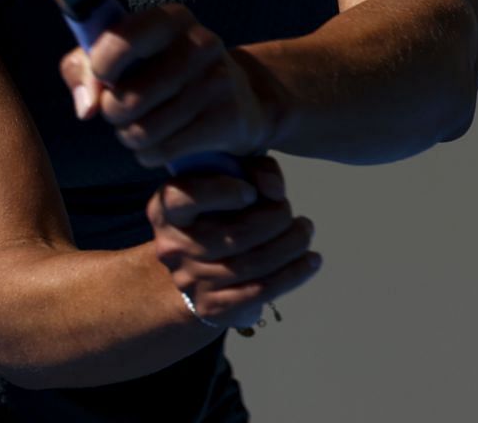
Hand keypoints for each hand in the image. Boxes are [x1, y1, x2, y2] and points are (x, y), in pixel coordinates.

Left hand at [60, 3, 274, 166]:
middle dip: (112, 113)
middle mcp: (199, 44)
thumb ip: (83, 68)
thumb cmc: (162, 73)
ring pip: (140, 132)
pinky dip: (150, 154)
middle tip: (124, 108)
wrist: (238, 99)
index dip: (99, 66)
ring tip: (143, 125)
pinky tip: (163, 141)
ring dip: (130, 137)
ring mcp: (217, 82)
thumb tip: (86, 108)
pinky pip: (162, 151)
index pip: (123, 39)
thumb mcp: (123, 57)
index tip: (102, 75)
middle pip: (125, 100)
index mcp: (171, 19)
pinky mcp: (227, 119)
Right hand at [147, 157, 320, 330]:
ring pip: (252, 264)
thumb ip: (253, 170)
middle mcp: (172, 246)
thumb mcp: (228, 179)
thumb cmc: (220, 212)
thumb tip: (274, 190)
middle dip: (274, 219)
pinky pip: (260, 291)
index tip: (251, 191)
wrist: (200, 267)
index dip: (222, 191)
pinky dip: (293, 274)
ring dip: (290, 245)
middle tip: (289, 211)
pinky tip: (310, 260)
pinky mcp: (213, 306)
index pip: (184, 197)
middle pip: (233, 235)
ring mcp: (191, 281)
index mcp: (166, 208)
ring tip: (304, 230)